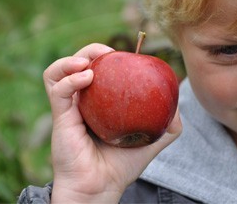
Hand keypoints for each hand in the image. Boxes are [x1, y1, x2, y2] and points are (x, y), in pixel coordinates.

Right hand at [43, 43, 181, 202]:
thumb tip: (179, 104)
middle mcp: (82, 101)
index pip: (99, 70)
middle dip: (92, 51)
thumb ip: (169, 124)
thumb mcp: (152, 141)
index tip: (126, 57)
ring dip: (73, 58)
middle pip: (78, 63)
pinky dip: (70, 78)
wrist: (101, 187)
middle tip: (110, 53)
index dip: (108, 57)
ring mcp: (69, 107)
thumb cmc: (122, 166)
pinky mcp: (60, 116)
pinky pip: (57, 89)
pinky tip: (87, 77)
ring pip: (58, 71)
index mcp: (99, 103)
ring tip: (90, 61)